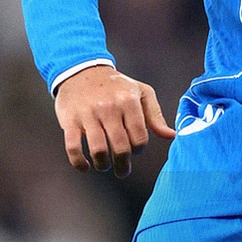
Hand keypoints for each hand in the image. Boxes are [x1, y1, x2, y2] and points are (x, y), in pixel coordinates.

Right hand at [54, 65, 175, 177]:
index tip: (134, 150)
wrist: (82, 70)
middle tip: (122, 170)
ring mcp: (88, 114)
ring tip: (104, 166)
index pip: (139, 137)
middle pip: (120, 147)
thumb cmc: (116, 85)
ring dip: (103, 165)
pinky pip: (73, 147)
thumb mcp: (141, 92)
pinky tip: (85, 166)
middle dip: (123, 164)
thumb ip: (155, 115)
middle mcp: (109, 107)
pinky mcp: (70, 120)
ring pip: (98, 150)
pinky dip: (79, 162)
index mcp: (129, 100)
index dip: (138, 149)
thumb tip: (171, 135)